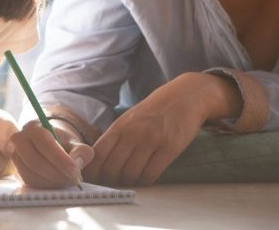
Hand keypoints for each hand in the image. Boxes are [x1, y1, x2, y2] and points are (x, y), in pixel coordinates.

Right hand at [8, 121, 93, 188]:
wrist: (48, 146)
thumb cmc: (61, 143)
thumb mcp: (74, 142)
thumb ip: (81, 150)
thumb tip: (77, 163)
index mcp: (33, 128)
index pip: (44, 143)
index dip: (60, 159)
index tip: (75, 171)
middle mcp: (19, 141)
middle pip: (35, 162)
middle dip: (57, 174)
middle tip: (74, 180)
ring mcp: (15, 158)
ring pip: (31, 175)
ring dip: (52, 183)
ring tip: (69, 182)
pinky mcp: (16, 172)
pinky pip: (30, 183)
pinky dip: (46, 187)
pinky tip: (59, 184)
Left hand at [86, 73, 211, 185]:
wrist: (185, 96)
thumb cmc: (155, 110)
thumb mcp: (130, 118)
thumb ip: (116, 137)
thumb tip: (98, 161)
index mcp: (120, 125)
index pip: (98, 154)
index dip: (93, 171)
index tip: (94, 178)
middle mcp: (133, 133)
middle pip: (112, 168)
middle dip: (111, 180)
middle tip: (115, 182)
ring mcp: (152, 140)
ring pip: (130, 174)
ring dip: (129, 181)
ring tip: (132, 179)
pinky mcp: (169, 148)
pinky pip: (151, 174)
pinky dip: (146, 180)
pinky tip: (147, 176)